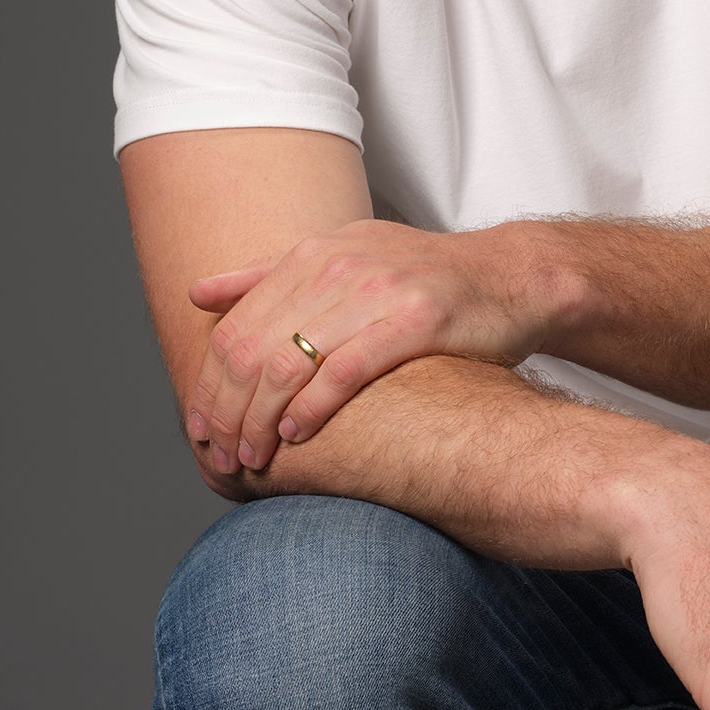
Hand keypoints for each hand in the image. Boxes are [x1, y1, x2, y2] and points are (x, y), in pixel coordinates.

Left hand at [183, 219, 553, 477]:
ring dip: (262, 419)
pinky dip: (313, 407)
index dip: (208, 383)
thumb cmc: (425, 280)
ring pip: (290, 362)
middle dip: (227, 410)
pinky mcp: (415, 319)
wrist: (512, 276)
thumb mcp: (344, 257)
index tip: (199, 428)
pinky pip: (346, 369)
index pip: (236, 325)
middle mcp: (338, 265)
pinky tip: (298, 435)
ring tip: (253, 455)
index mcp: (313, 254)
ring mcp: (376, 290)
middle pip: (253, 347)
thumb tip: (197, 293)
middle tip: (219, 454)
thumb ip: (270, 275)